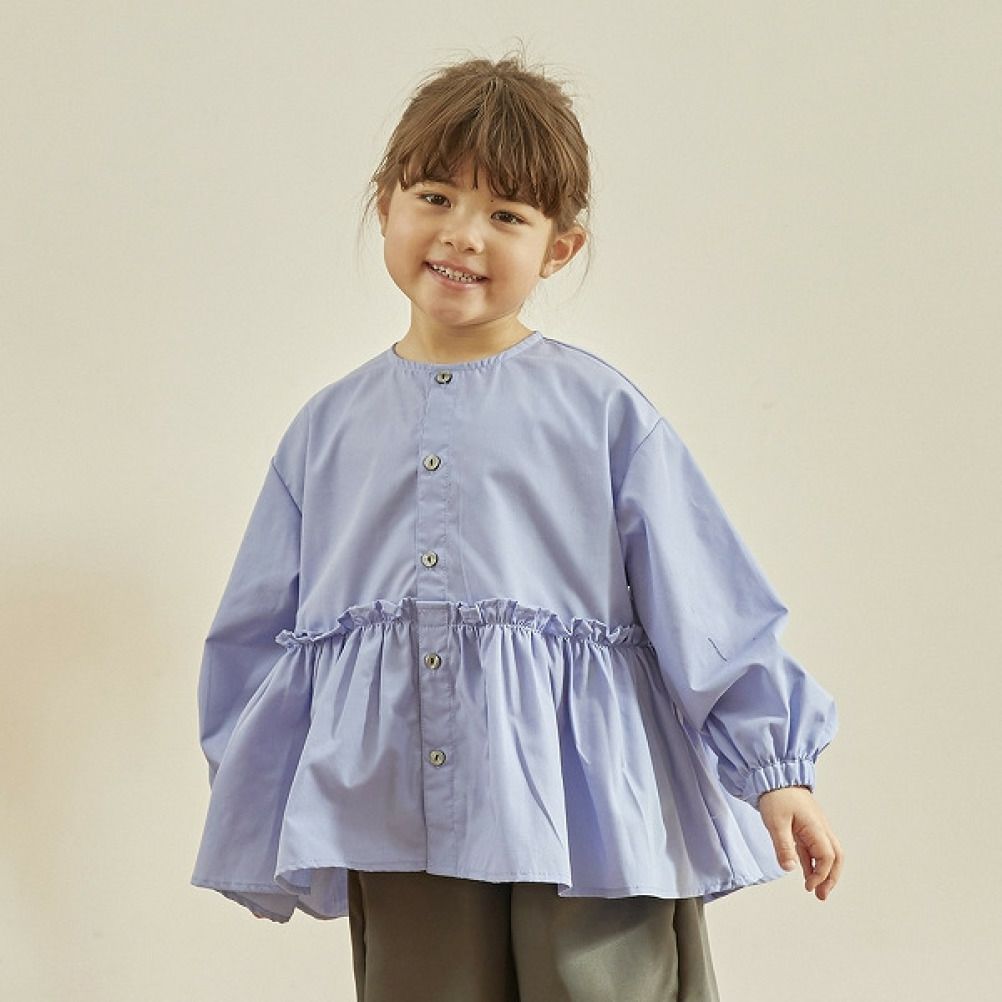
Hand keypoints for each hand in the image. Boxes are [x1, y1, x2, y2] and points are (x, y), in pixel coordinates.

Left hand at [757, 785, 842, 900]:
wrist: (773, 774)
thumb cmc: (776, 795)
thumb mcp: (776, 822)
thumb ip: (783, 846)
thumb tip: (789, 868)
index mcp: (816, 827)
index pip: (827, 857)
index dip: (820, 874)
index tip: (809, 886)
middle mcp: (820, 827)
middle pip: (835, 857)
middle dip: (831, 878)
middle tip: (822, 895)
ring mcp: (815, 826)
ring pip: (826, 853)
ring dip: (823, 871)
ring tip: (816, 890)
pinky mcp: (806, 825)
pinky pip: (814, 847)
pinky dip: (813, 861)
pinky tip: (806, 872)